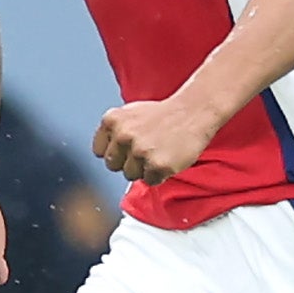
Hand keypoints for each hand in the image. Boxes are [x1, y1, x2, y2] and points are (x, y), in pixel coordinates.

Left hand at [94, 93, 221, 184]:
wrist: (194, 111)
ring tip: (158, 152)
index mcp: (112, 120)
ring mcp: (139, 151)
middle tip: (145, 151)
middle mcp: (123, 135)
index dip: (115, 152)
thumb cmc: (164, 114)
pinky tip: (167, 158)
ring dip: (144, 169)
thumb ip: (115, 131)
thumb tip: (105, 154)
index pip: (99, 151)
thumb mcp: (131, 113)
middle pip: (113, 166)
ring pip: (130, 175)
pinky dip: (159, 174)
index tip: (126, 149)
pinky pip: (150, 181)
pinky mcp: (157, 165)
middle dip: (127, 162)